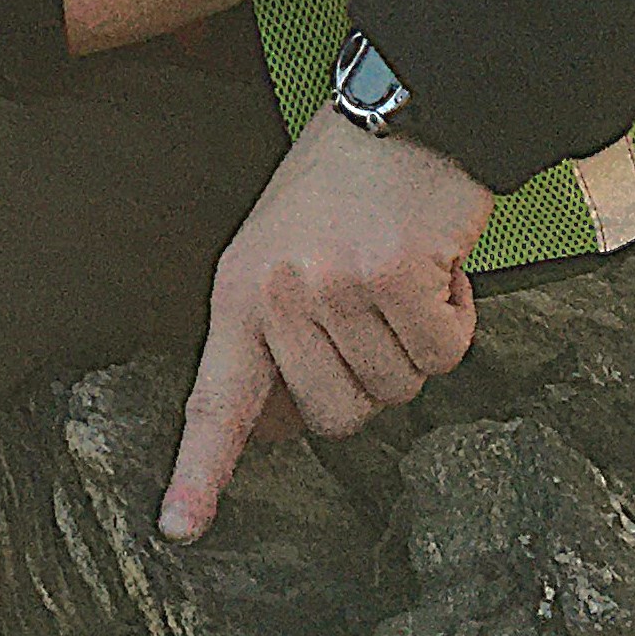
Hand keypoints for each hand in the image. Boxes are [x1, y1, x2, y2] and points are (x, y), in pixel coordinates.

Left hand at [160, 107, 491, 540]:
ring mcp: (338, 286)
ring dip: (418, 339)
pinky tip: (436, 262)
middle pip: (338, 416)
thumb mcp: (279, 250)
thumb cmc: (342, 181)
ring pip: (399, 385)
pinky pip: (443, 350)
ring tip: (401, 269)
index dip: (199, 470)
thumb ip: (273, 336)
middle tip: (375, 306)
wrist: (403, 107)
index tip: (180, 528)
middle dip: (373, 376)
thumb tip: (281, 426)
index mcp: (239, 291)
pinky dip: (454, 316)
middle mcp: (281, 294)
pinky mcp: (398, 276)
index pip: (215, 399)